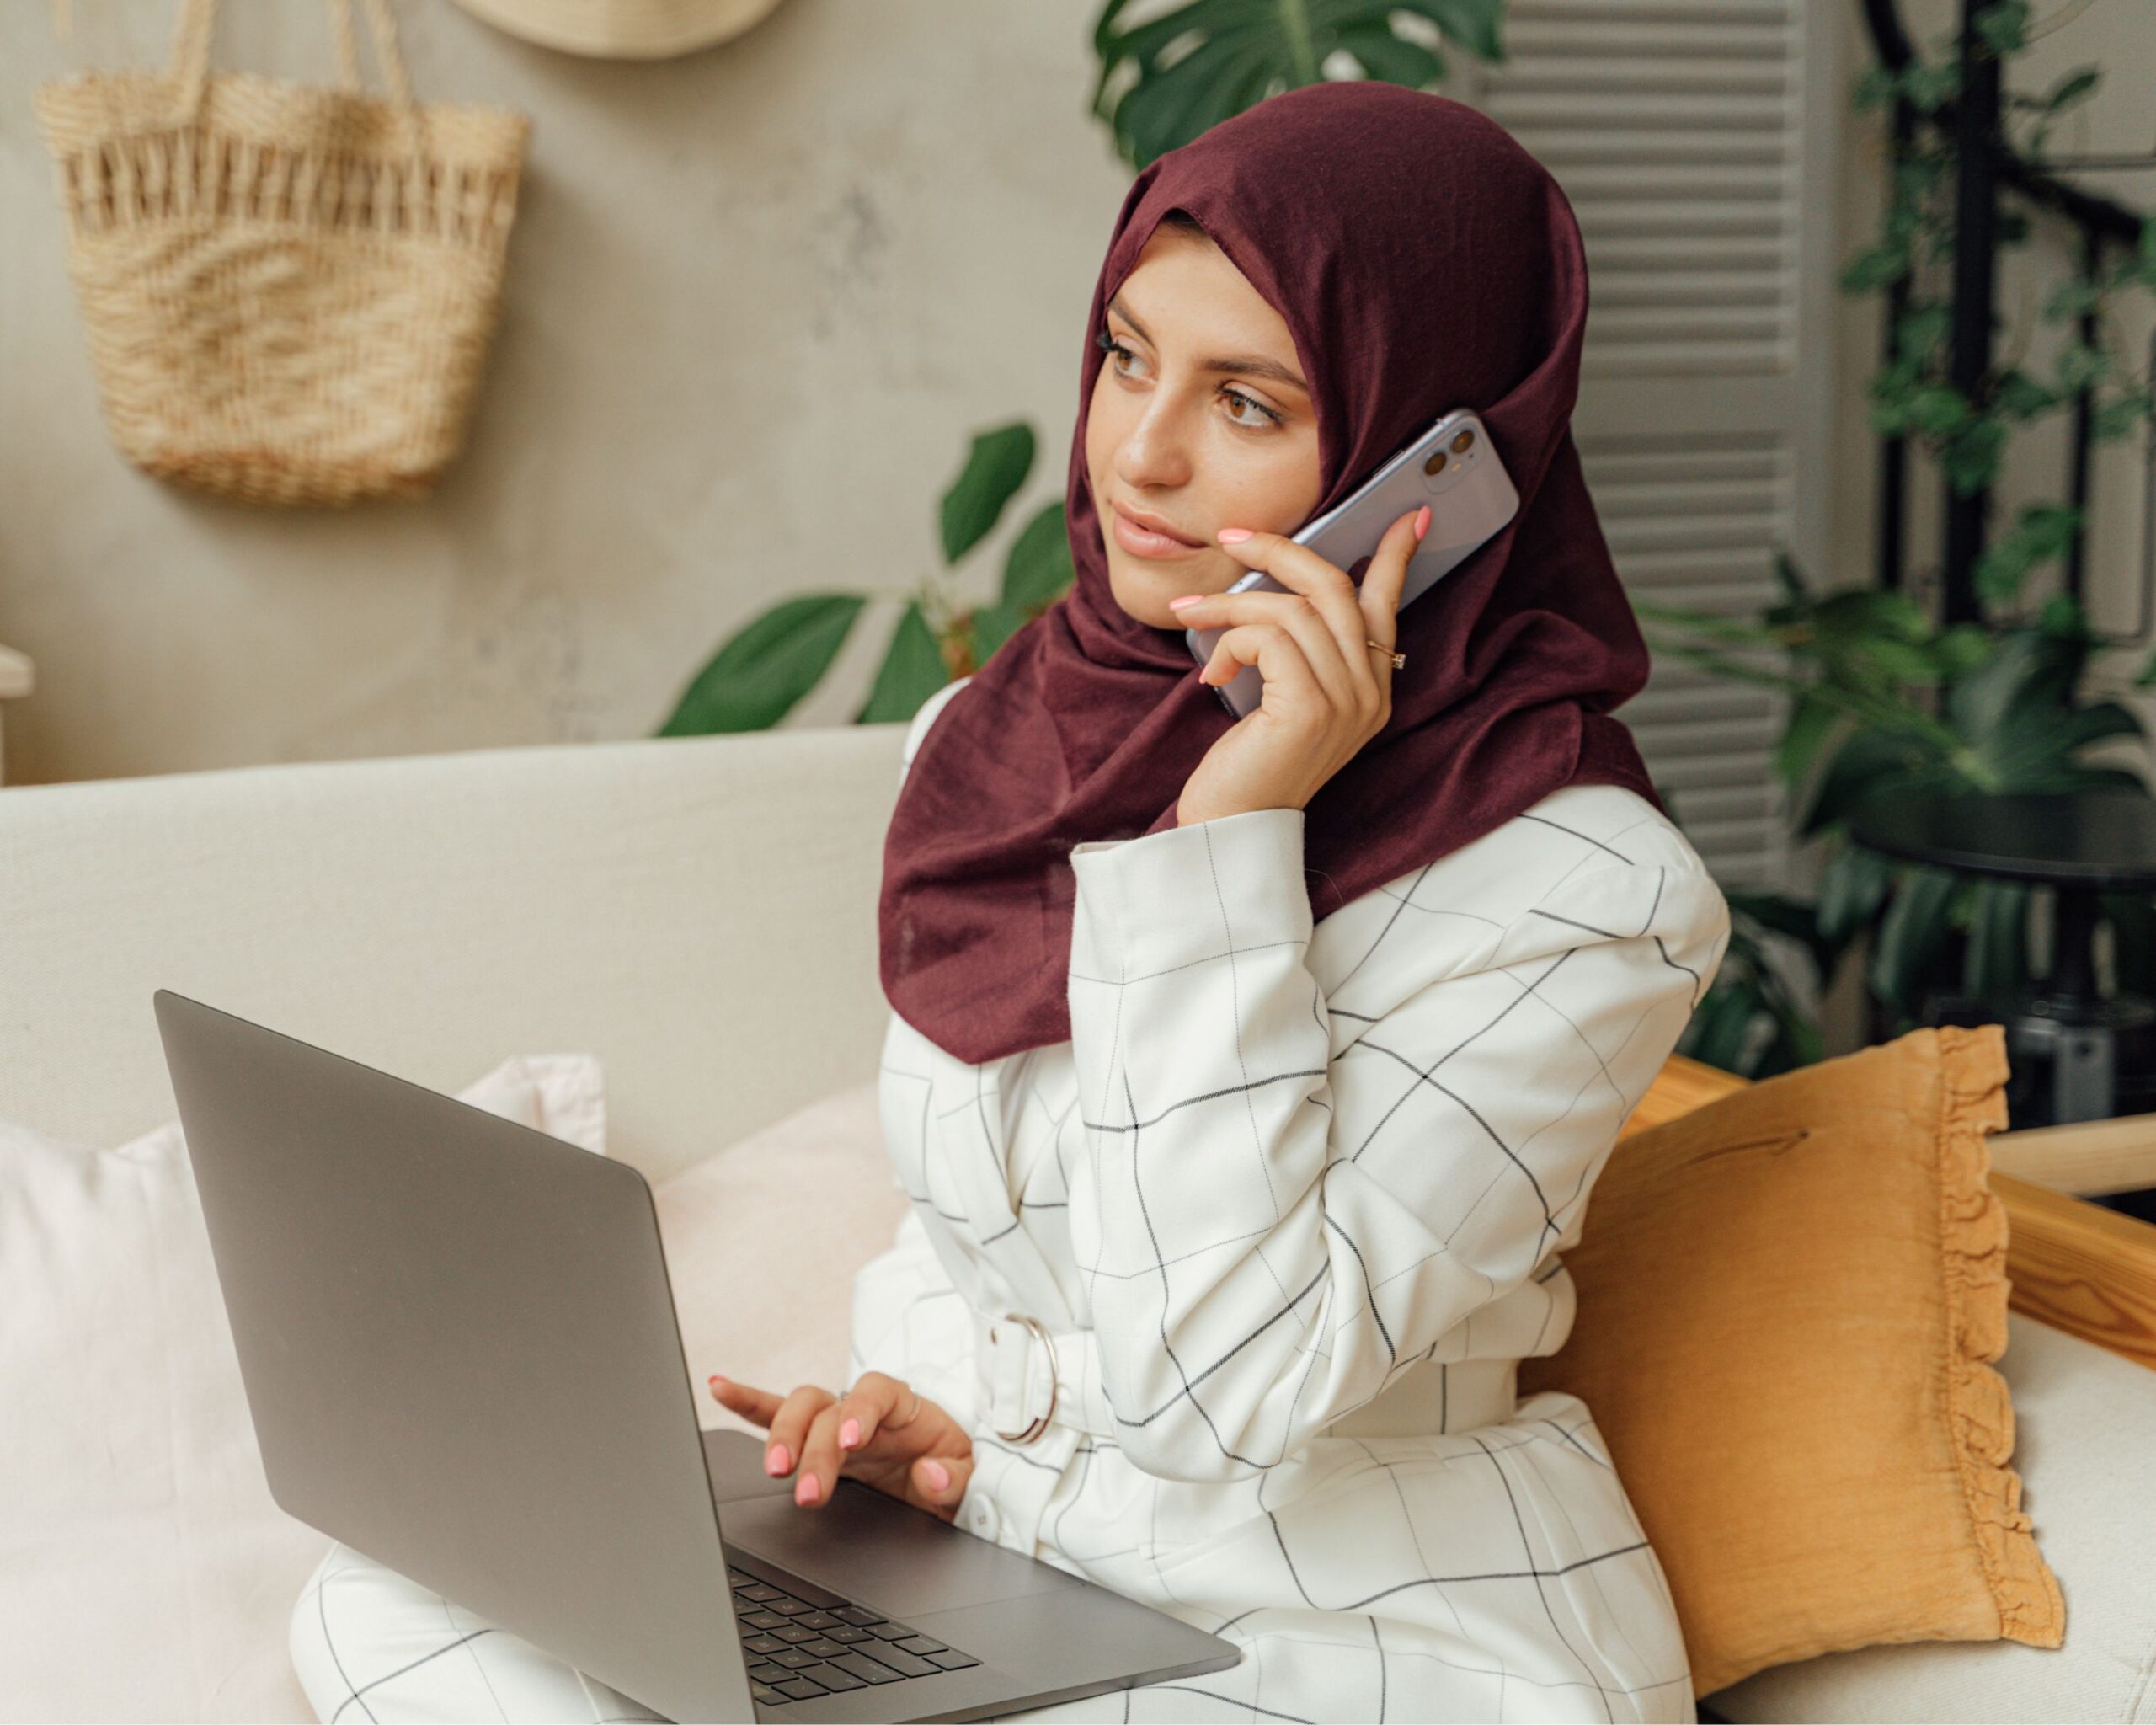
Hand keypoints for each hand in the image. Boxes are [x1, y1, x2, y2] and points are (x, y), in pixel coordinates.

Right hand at [708, 1370, 974, 1520]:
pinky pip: (774, 1414)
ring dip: (781, 1437)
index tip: (850, 1441)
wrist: (941, 1474)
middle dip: (812, 1447)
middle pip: (828, 1408)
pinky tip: (719, 1389)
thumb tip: (931, 1475)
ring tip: (774, 1468)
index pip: (876, 1392)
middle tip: (807, 1490)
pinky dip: (747, 1403)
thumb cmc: (951, 1466)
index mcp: (903, 1406)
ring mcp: (833, 1420)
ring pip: (798, 1409)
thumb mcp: (969, 1474)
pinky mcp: (812, 1439)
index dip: (860, 1412)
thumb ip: (955, 1476)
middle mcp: (862, 1408)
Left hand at [1164, 504, 1426, 826]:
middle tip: (1231, 537)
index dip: (1395, 555)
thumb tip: (1277, 582)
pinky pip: (1269, 637)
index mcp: (1373, 686)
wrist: (1232, 827)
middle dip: (1280, 550)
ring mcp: (1346, 701)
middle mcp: (1370, 692)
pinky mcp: (1311, 709)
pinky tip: (1212, 673)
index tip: (1408, 512)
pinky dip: (1231, 641)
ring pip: (1292, 609)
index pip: (1388, 604)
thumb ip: (1298, 648)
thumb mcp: (1284, 696)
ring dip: (1230, 603)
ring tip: (1191, 615)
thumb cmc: (1249, 760)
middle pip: (1335, 587)